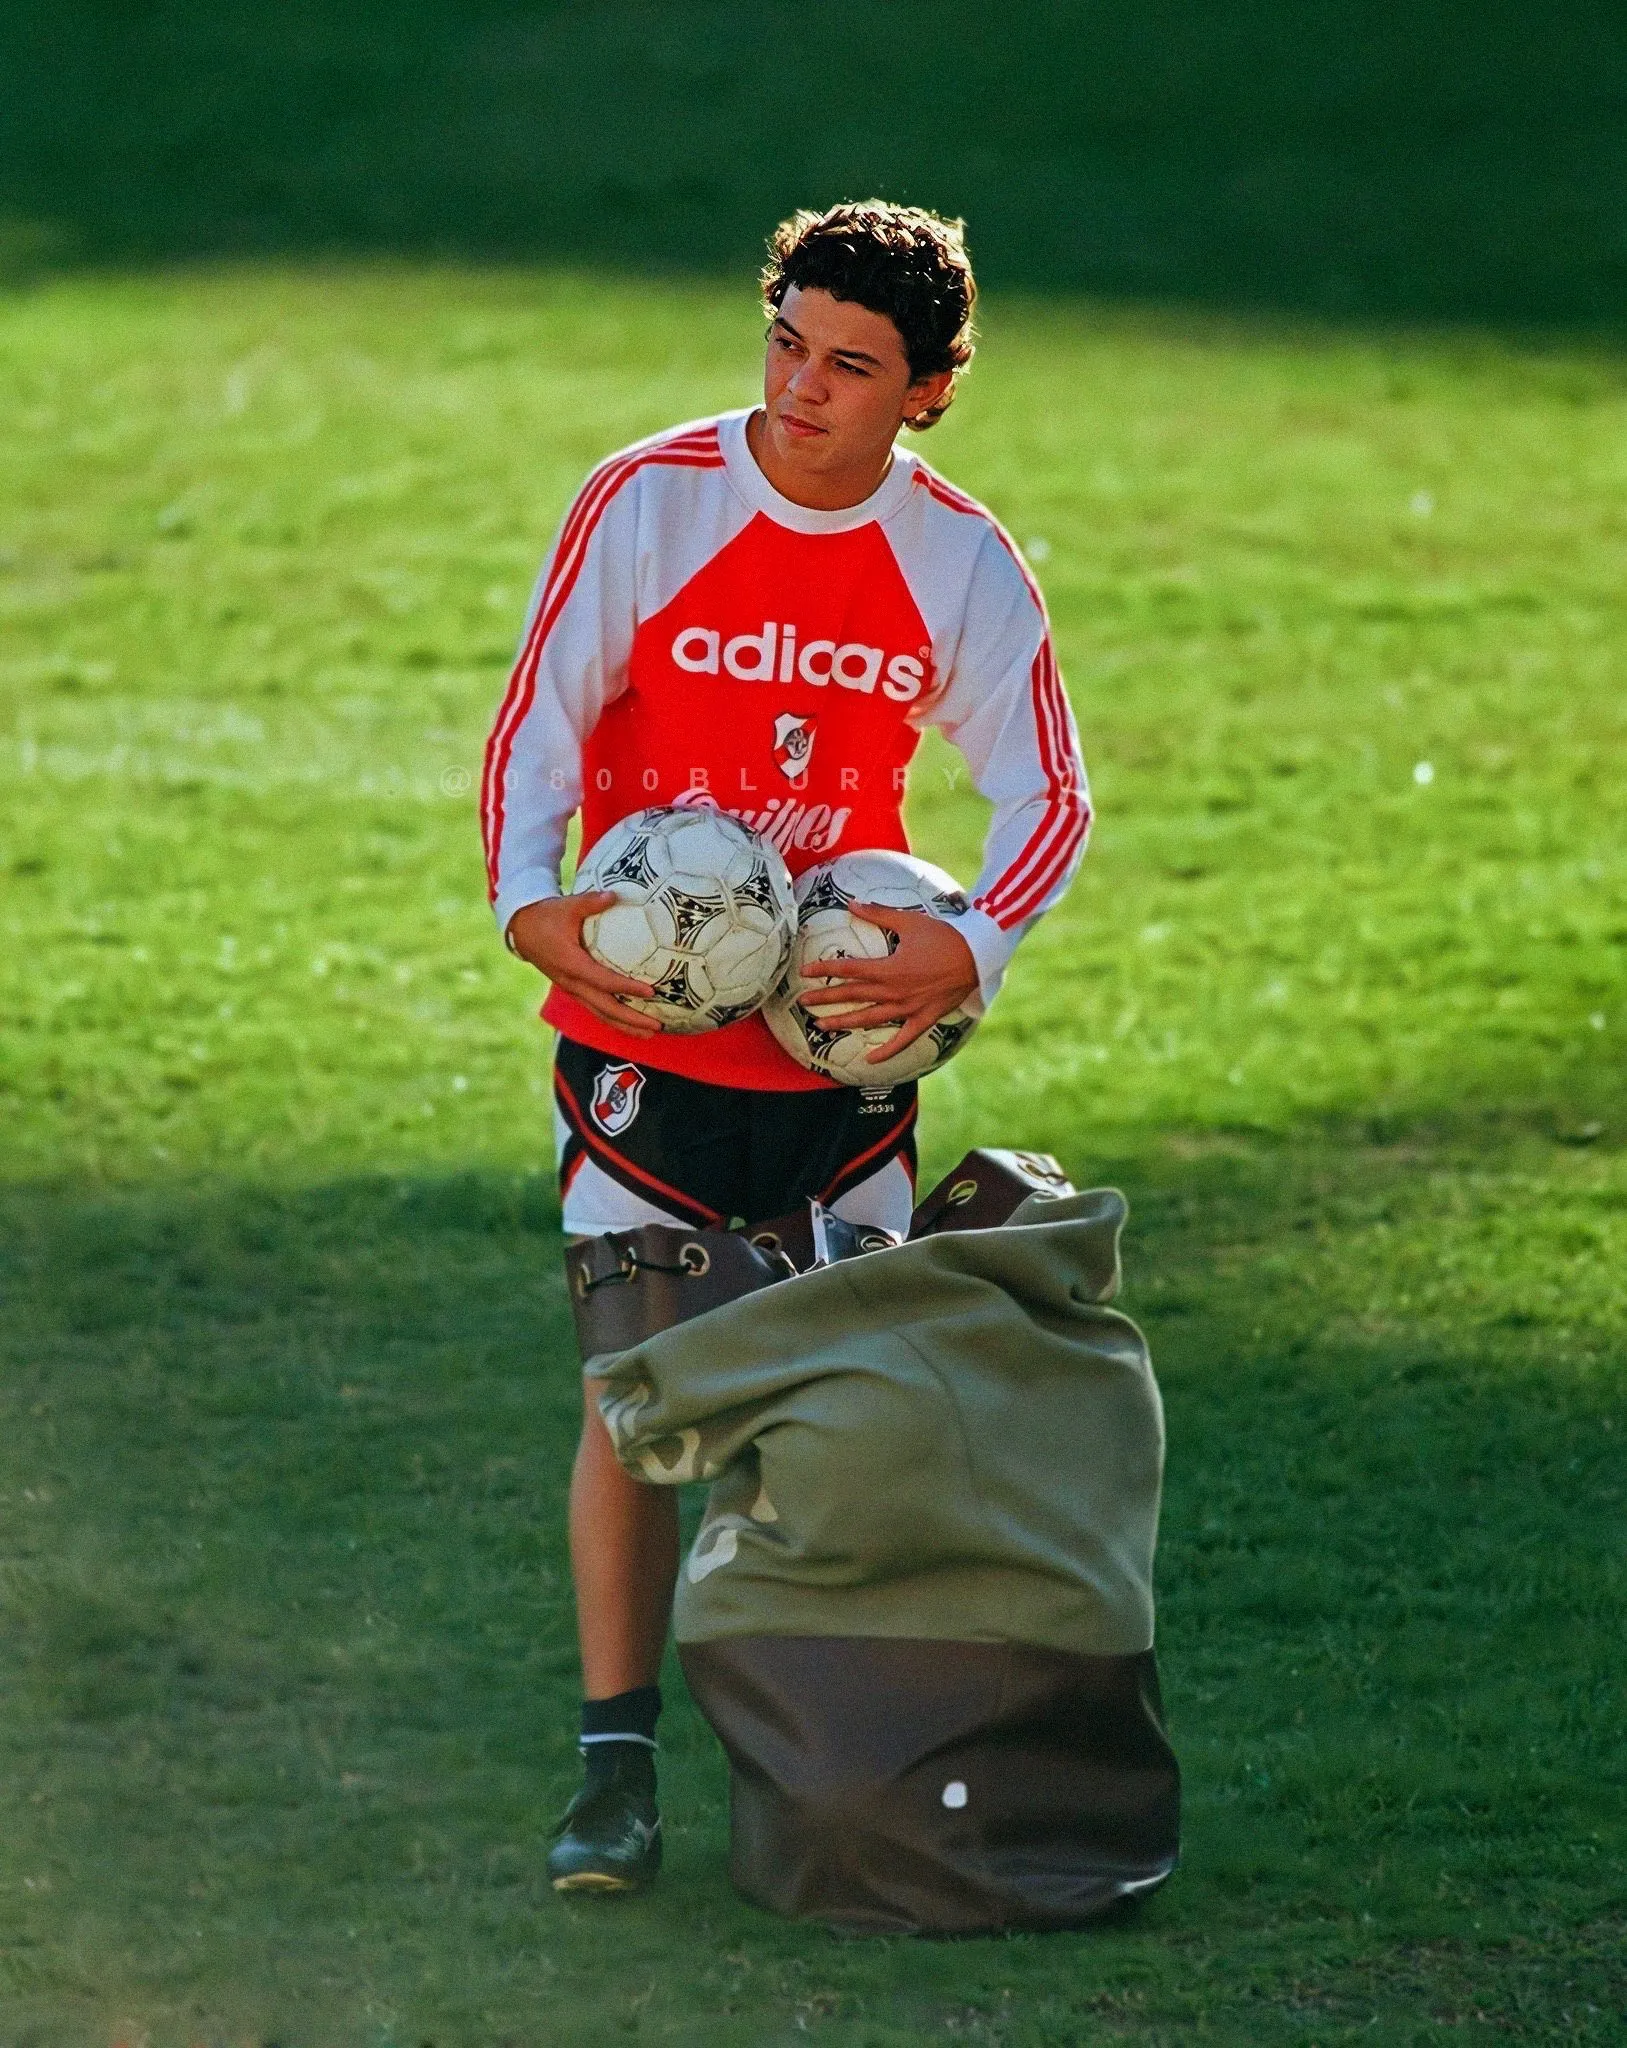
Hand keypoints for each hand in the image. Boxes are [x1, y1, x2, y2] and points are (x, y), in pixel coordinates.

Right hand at [505, 893, 660, 1037]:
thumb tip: (615, 895)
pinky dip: (613, 1017)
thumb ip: (592, 901)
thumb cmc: (546, 916)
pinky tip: (631, 1022)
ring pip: (600, 1013)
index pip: (604, 981)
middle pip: (605, 1008)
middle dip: (631, 1020)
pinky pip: (595, 1008)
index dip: (627, 988)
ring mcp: (571, 989)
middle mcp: (571, 982)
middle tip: (656, 1026)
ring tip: (649, 1033)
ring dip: (624, 1025)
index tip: (651, 991)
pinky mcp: (573, 990)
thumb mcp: (567, 906)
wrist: (521, 929)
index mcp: (571, 964)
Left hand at [800, 904, 978, 1064]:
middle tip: (803, 1003)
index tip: (805, 972)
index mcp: (888, 968)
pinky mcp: (924, 1019)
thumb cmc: (944, 936)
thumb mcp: (910, 921)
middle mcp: (894, 991)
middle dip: (825, 999)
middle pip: (853, 996)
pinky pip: (903, 1040)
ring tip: (822, 1026)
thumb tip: (852, 903)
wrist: (977, 957)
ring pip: (869, 1019)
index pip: (848, 970)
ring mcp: (908, 1008)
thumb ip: (878, 914)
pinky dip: (887, 1051)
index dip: (824, 970)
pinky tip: (870, 1059)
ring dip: (844, 1023)